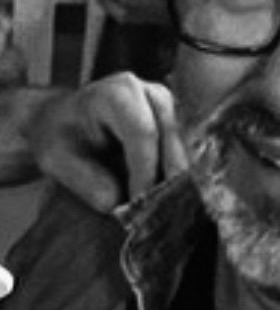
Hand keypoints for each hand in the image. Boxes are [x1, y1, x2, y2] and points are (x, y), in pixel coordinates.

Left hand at [27, 74, 186, 210]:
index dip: (145, 172)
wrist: (68, 126)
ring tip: (161, 212)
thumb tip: (119, 203)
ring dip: (177, 183)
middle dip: (167, 181)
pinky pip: (190, 157)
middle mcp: (152, 94)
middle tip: (156, 216)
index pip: (142, 132)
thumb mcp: (58, 160)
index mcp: (118, 93)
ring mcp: (172, 109)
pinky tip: (168, 204)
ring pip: (187, 150)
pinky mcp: (181, 128)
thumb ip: (87, 181)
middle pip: (172, 140)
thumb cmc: (63, 139)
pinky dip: (180, 182)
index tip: (138, 205)